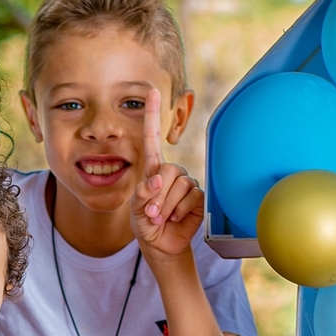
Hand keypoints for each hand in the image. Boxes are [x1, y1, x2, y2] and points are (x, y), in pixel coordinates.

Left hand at [131, 88, 204, 257]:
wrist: (161, 244)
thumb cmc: (146, 224)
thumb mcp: (136, 210)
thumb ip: (143, 194)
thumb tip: (158, 180)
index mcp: (153, 168)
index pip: (152, 137)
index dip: (152, 114)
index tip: (152, 91)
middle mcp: (172, 172)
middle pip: (168, 171)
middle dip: (157, 195)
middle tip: (152, 213)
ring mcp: (187, 183)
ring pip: (180, 185)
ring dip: (167, 206)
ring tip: (162, 217)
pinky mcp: (199, 196)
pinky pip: (192, 197)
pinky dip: (180, 211)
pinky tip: (176, 218)